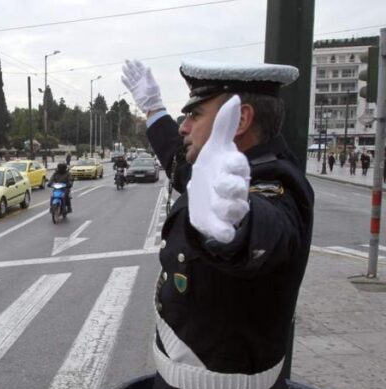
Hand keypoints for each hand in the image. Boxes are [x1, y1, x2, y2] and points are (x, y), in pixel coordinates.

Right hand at [121, 60, 164, 113]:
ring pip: (130, 77)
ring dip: (127, 72)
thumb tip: (148, 67)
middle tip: (126, 60)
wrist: (150, 105)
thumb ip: (149, 76)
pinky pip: (128, 85)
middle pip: (134, 71)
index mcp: (146, 78)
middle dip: (130, 66)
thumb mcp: (152, 84)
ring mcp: (137, 86)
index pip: (141, 69)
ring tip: (123, 67)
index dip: (138, 64)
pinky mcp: (133, 91)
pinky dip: (125, 81)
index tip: (134, 59)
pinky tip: (122, 77)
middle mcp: (141, 81)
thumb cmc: (154, 95)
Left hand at [186, 95, 250, 243]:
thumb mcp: (216, 148)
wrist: (207, 197)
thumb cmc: (215, 170)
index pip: (238, 166)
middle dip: (230, 187)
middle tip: (218, 184)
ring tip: (216, 206)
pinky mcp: (221, 225)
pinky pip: (228, 232)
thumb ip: (225, 125)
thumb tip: (234, 97)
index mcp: (234, 170)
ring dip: (227, 208)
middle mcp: (235, 189)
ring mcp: (229, 208)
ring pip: (235, 210)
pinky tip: (222, 234)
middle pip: (238, 189)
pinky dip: (225, 234)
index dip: (233, 165)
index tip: (225, 163)